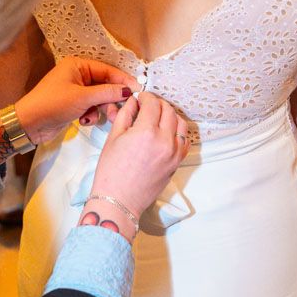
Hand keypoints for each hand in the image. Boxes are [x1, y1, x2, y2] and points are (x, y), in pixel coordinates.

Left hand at [15, 57, 137, 144]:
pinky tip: (84, 121)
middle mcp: (77, 75)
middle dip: (111, 98)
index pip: (107, 70)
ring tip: (95, 117)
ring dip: (100, 109)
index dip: (123, 80)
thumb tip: (129, 90)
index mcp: (78, 65)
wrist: (29, 124)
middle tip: (120, 110)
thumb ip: (107, 93)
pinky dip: (91, 114)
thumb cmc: (52, 104)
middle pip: (105, 84)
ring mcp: (75, 90)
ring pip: (99, 98)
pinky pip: (91, 107)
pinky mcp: (73, 104)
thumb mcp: (83, 98)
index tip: (138, 90)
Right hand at [84, 93, 189, 235]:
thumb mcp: (113, 138)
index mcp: (146, 132)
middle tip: (146, 106)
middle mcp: (164, 140)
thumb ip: (125, 115)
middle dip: (157, 104)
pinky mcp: (177, 162)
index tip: (140, 98)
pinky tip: (166, 132)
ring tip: (157, 118)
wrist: (119, 200)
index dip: (145, 97)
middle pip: (168, 110)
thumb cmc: (111, 174)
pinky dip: (177, 131)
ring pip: (180, 122)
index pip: (152, 103)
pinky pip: (184, 140)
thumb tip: (133, 102)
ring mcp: (173, 152)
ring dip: (170, 115)